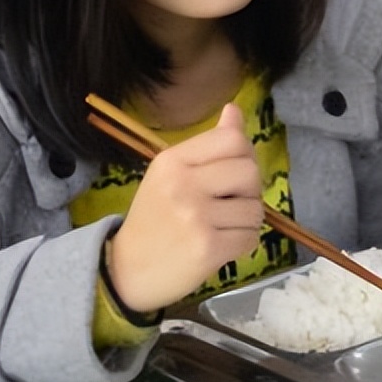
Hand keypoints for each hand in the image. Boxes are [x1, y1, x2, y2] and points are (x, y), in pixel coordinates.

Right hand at [106, 103, 261, 312]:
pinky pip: (251, 237)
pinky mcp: (208, 248)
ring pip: (255, 208)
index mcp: (172, 161)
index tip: (232, 172)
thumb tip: (234, 110)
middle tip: (230, 203)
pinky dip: (245, 242)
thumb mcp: (171, 173)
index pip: (232, 139)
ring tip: (223, 226)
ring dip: (247, 220)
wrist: (125, 271)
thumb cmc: (154, 218)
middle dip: (249, 189)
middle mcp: (183, 184)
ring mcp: (196, 217)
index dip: (245, 154)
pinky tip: (224, 244)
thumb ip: (207, 145)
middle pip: (250, 171)